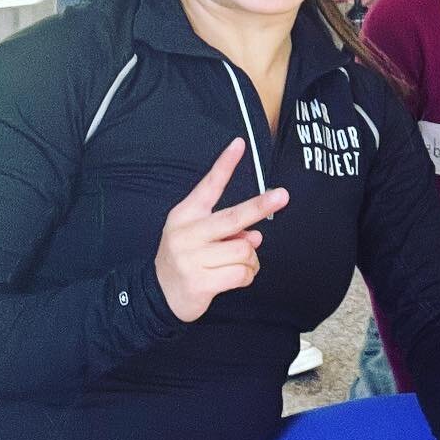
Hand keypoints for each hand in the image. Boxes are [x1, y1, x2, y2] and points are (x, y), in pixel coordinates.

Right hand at [154, 140, 288, 322]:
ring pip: (244, 250)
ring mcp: (192, 259)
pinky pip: (241, 274)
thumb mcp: (197, 236)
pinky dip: (247, 276)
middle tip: (282, 195)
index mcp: (186, 215)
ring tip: (239, 264)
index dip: (224, 164)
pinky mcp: (200, 282)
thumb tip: (255, 236)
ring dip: (250, 259)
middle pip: (232, 217)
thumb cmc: (185, 258)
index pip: (208, 186)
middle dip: (260, 206)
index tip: (239, 144)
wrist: (157, 295)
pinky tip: (235, 277)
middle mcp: (187, 234)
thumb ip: (226, 230)